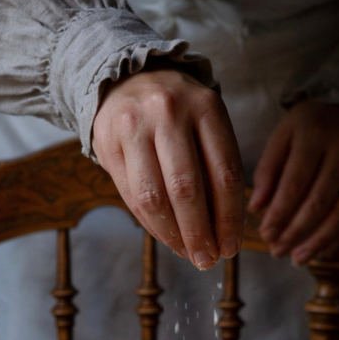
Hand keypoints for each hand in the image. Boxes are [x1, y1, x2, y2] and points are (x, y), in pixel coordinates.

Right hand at [92, 66, 244, 268]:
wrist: (125, 79)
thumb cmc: (178, 112)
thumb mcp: (206, 124)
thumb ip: (216, 167)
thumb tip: (225, 231)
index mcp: (205, 107)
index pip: (224, 174)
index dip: (229, 218)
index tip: (232, 248)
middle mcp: (169, 113)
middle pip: (187, 189)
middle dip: (200, 233)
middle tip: (208, 260)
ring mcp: (134, 126)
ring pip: (155, 197)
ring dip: (173, 235)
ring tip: (188, 254)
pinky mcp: (107, 141)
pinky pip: (131, 195)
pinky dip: (151, 224)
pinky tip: (167, 238)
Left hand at [249, 101, 338, 263]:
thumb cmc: (312, 126)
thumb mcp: (285, 135)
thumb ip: (268, 168)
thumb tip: (256, 207)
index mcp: (314, 134)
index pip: (294, 183)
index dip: (279, 213)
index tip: (266, 234)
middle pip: (318, 202)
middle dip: (295, 232)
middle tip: (278, 251)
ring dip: (317, 241)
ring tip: (298, 258)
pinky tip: (322, 251)